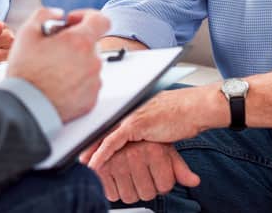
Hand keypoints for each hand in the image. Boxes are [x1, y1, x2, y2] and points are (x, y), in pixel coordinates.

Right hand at [7, 7, 109, 121]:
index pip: (101, 20)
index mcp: (80, 42)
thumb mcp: (27, 32)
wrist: (24, 107)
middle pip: (92, 44)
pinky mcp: (91, 100)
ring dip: (76, 62)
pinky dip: (77, 82)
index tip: (72, 22)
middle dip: (76, 42)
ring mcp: (94, 83)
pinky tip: (58, 84)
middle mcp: (93, 62)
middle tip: (55, 48)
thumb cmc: (25, 72)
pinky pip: (88, 85)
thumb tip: (58, 14)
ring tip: (53, 69)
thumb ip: (45, 14)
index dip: (87, 16)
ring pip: (90, 65)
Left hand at [81, 85, 221, 169]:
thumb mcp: (161, 121)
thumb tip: (147, 136)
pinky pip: (112, 142)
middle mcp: (128, 110)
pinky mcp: (135, 125)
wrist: (195, 108)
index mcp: (132, 108)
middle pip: (102, 127)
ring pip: (102, 134)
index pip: (109, 123)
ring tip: (79, 162)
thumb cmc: (183, 113)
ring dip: (89, 149)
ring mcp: (130, 116)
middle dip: (87, 141)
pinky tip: (92, 164)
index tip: (85, 146)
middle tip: (75, 154)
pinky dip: (100, 154)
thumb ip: (148, 128)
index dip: (95, 135)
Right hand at [88, 141, 199, 203]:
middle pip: (147, 194)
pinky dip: (114, 191)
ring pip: (130, 197)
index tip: (158, 173)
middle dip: (146, 188)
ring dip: (130, 191)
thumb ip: (179, 168)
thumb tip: (193, 181)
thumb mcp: (167, 150)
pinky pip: (112, 194)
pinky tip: (118, 179)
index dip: (163, 183)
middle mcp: (134, 154)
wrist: (122, 122)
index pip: (165, 187)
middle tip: (143, 174)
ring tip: (130, 176)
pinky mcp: (101, 168)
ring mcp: (117, 161)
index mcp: (152, 150)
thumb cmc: (148, 135)